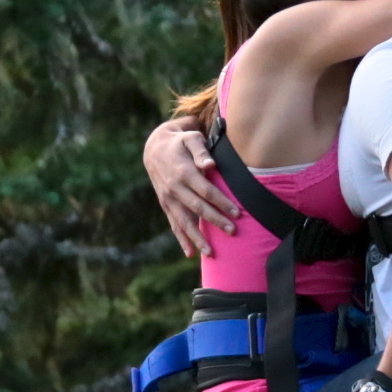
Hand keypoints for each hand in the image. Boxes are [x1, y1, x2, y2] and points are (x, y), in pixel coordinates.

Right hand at [143, 115, 237, 258]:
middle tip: (233, 232)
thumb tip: (211, 164)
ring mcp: (168, 198)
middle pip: (197, 208)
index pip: (206, 191)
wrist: (154, 148)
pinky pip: (174, 224)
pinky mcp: (166, 205)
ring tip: (210, 253)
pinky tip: (190, 253)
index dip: (222, 202)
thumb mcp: (190, 138)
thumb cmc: (181, 142)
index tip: (237, 213)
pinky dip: (182, 239)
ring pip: (184, 221)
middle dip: (215, 221)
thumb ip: (201, 151)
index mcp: (184, 172)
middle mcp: (175, 188)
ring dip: (197, 237)